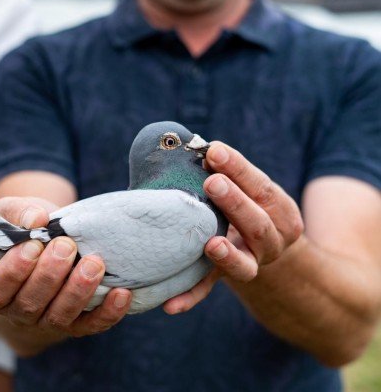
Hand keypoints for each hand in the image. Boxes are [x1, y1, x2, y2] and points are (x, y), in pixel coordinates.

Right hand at [0, 197, 131, 337]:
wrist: (45, 247)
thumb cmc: (23, 231)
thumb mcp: (10, 215)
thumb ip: (18, 213)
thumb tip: (36, 219)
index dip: (13, 271)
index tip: (33, 246)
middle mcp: (16, 310)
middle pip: (30, 303)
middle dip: (50, 275)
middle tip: (66, 246)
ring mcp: (46, 321)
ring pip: (59, 317)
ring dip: (78, 291)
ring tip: (93, 264)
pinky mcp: (75, 325)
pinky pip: (91, 325)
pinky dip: (108, 313)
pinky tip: (121, 293)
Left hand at [164, 142, 303, 313]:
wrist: (264, 250)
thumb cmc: (246, 207)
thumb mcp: (247, 190)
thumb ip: (224, 172)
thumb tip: (187, 144)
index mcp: (280, 211)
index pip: (262, 187)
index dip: (240, 169)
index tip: (214, 150)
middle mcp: (272, 241)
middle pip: (259, 224)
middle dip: (235, 202)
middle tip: (211, 183)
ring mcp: (252, 265)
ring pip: (244, 265)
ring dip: (226, 255)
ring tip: (210, 244)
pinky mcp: (225, 280)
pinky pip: (208, 292)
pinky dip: (190, 298)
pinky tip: (170, 305)